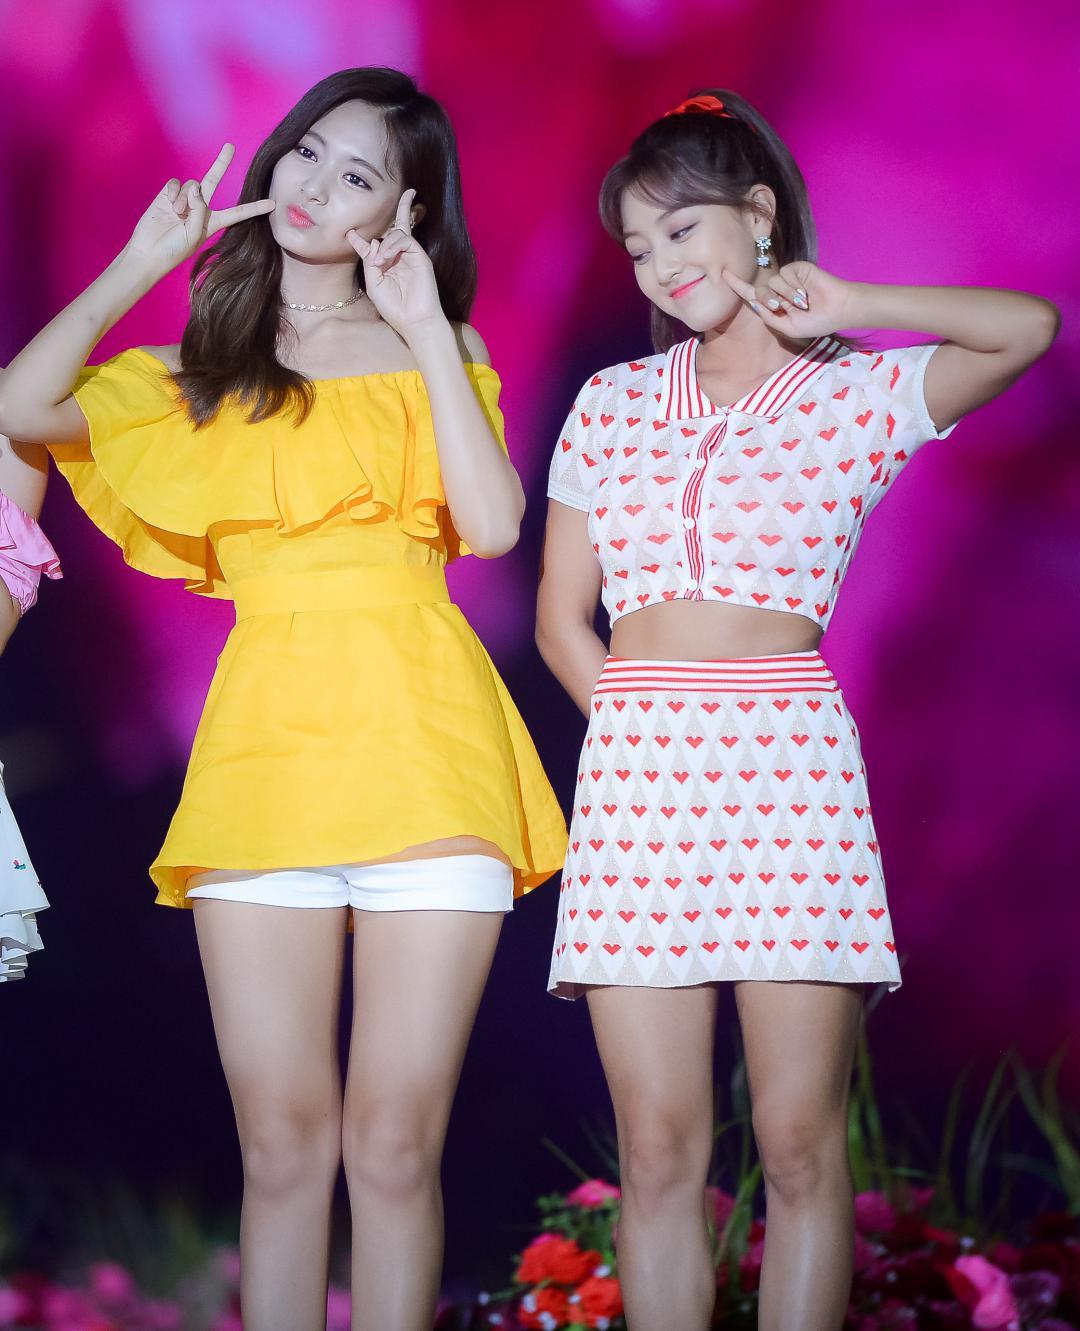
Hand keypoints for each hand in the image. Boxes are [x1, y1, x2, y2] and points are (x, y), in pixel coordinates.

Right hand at [125, 144, 274, 275]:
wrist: (148, 251)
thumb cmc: (174, 249)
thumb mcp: (195, 234)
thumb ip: (200, 210)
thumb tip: (195, 189)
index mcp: (212, 223)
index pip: (238, 213)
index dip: (254, 208)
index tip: (272, 204)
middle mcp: (200, 209)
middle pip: (213, 181)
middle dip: (221, 163)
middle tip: (230, 146)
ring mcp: (183, 200)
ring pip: (192, 185)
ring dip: (186, 198)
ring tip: (177, 214)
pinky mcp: (167, 195)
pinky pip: (175, 184)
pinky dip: (174, 192)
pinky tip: (168, 204)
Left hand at [347, 190, 444, 340]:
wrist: (414, 320)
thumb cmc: (393, 307)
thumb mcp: (373, 284)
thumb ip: (370, 261)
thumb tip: (374, 241)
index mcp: (384, 266)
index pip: (372, 246)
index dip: (360, 238)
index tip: (350, 233)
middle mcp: (398, 257)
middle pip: (396, 228)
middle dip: (403, 208)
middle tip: (409, 192)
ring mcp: (410, 256)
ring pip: (397, 233)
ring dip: (384, 244)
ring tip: (380, 262)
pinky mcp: (420, 257)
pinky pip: (405, 239)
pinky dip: (393, 245)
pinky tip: (387, 258)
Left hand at [722, 260, 857, 337]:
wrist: (838, 309)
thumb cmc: (816, 321)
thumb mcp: (788, 327)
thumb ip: (769, 317)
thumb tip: (753, 302)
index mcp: (776, 305)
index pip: (752, 295)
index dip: (738, 285)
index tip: (724, 274)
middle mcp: (779, 291)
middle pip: (759, 292)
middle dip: (769, 301)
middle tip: (784, 307)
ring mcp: (788, 279)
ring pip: (771, 283)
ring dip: (785, 296)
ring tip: (802, 302)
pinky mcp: (796, 269)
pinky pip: (783, 275)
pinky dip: (793, 287)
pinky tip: (806, 293)